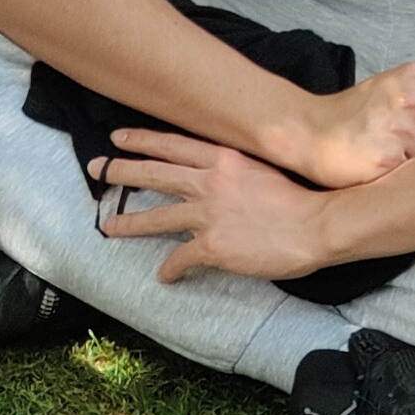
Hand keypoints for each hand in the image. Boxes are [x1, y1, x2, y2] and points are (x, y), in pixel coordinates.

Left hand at [95, 130, 337, 284]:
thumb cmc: (302, 199)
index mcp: (224, 159)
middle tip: (97, 169)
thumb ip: (239, 169)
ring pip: (157, 216)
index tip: (119, 137)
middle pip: (154, 173)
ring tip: (108, 227)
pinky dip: (170, 269)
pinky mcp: (212, 246)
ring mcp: (208, 214)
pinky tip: (163, 276)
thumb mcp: (266, 168)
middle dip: (121, 170)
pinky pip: (180, 258)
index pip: (173, 145)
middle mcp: (210, 182)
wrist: (318, 225)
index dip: (143, 141)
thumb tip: (228, 175)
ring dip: (128, 222)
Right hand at [288, 63, 414, 186]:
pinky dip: (398, 175)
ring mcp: (398, 129)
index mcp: (414, 75)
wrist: (308, 133)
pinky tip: (378, 164)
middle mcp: (408, 98)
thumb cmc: (353, 113)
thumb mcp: (394, 83)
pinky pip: (413, 175)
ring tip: (385, 149)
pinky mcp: (387, 160)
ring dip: (413, 161)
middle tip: (396, 137)